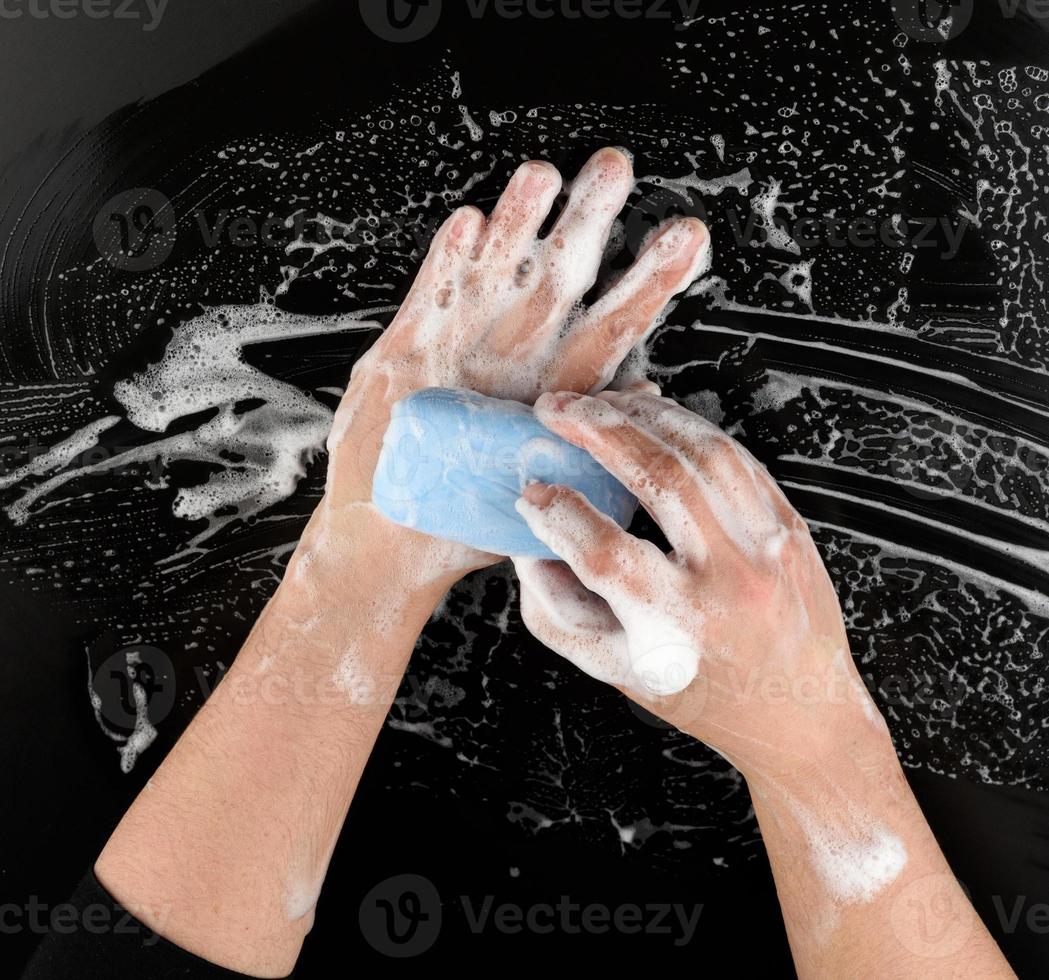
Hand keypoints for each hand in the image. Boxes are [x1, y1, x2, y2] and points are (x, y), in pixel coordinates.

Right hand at [315, 149, 709, 591]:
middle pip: (557, 277)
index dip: (648, 281)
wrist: (393, 538)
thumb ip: (591, 438)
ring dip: (517, 224)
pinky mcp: (404, 349)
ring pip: (493, 271)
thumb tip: (649, 394)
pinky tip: (467, 228)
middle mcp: (512, 355)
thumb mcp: (542, 485)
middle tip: (614, 171)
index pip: (611, 326)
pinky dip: (447, 265)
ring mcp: (460, 344)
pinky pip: (430, 298)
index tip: (685, 239)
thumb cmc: (467, 517)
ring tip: (542, 179)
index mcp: (553, 387)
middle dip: (587, 222)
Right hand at [513, 388, 886, 778]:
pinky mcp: (790, 527)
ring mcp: (768, 548)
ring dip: (643, 417)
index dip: (558, 516)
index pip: (605, 554)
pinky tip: (655, 420)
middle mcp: (730, 582)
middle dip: (597, 431)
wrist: (801, 714)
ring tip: (599, 406)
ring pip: (702, 453)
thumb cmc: (702, 696)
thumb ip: (561, 611)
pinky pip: (736, 458)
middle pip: (658, 480)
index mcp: (680, 628)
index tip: (531, 495)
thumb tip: (531, 543)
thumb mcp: (618, 670)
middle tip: (554, 411)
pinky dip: (689, 429)